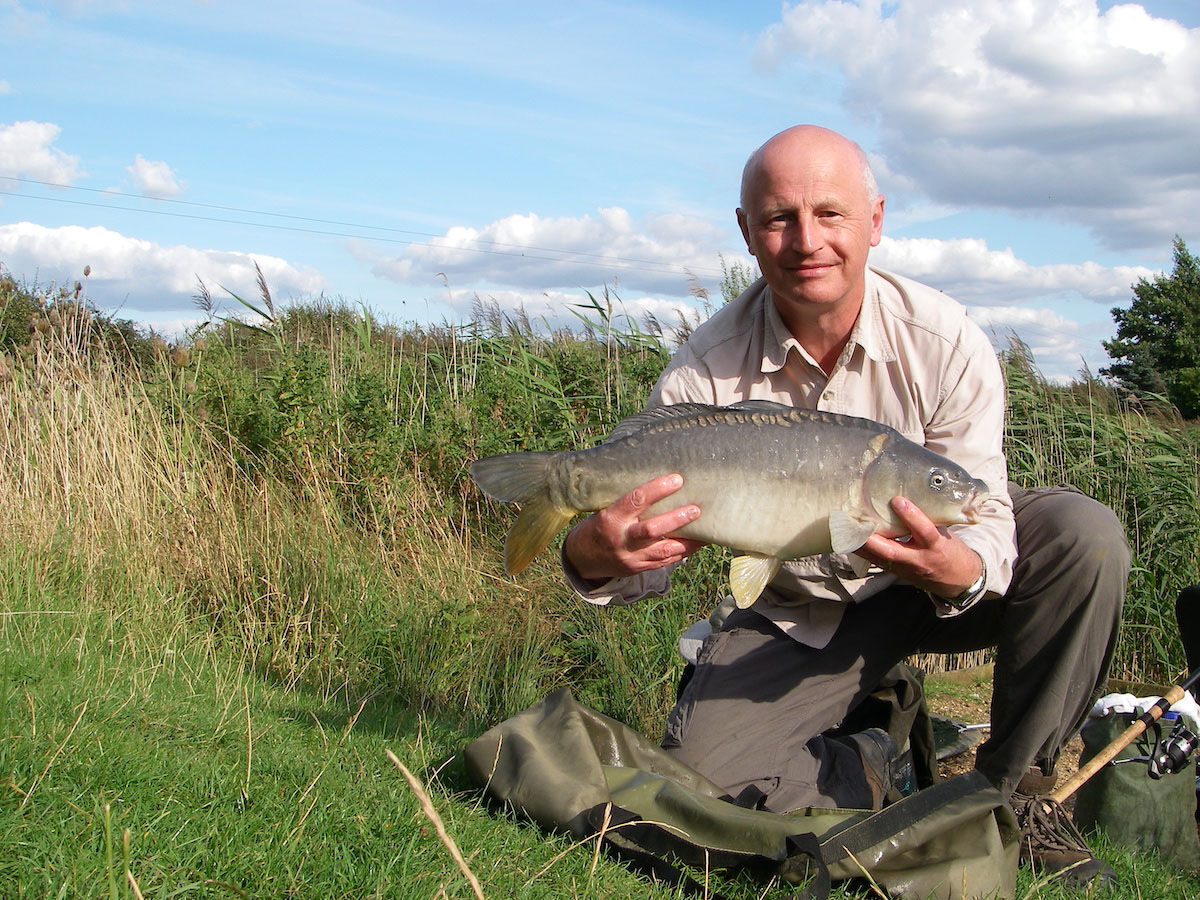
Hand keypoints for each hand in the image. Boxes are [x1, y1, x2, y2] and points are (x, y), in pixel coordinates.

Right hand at [563, 473, 706, 581]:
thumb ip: (628, 502)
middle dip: (676, 519)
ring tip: (707, 531)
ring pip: (664, 551)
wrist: (582, 559)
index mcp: (611, 518)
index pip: (636, 501)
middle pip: (652, 530)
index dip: (657, 489)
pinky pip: (665, 562)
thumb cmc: (597, 526)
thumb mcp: (605, 510)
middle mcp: (622, 539)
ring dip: (688, 541)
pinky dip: (683, 552)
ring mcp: (631, 558)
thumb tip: (659, 481)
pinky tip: (697, 544)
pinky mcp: (639, 569)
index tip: (676, 479)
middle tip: (696, 509)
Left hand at [855, 496, 982, 598]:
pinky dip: (863, 550)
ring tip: (844, 529)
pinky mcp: (897, 573)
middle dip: (872, 538)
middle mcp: (919, 560)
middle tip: (856, 521)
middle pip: (892, 551)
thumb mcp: (946, 534)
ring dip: (860, 545)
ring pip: (879, 558)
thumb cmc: (952, 551)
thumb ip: (928, 520)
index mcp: (936, 546)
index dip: (911, 516)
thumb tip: (908, 497)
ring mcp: (906, 569)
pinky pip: (877, 562)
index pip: (924, 531)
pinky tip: (849, 540)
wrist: (958, 580)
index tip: (897, 500)